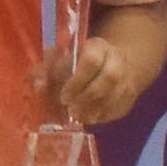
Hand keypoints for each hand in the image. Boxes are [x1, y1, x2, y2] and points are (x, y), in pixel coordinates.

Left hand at [38, 25, 158, 132]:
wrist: (111, 64)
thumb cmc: (78, 62)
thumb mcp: (60, 59)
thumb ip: (45, 69)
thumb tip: (38, 85)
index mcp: (99, 47)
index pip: (92, 61)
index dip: (77, 81)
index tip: (64, 96)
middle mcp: (117, 62)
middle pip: (108, 79)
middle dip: (87, 97)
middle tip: (70, 109)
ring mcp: (126, 80)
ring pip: (115, 97)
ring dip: (94, 110)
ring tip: (77, 116)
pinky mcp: (129, 98)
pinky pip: (117, 109)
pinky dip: (102, 117)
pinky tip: (89, 118)